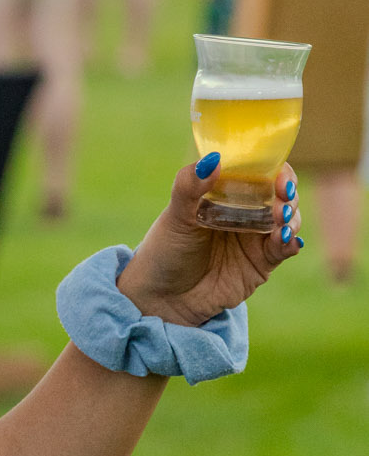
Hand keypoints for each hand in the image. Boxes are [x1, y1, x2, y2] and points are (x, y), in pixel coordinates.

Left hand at [116, 158, 300, 326]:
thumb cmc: (165, 250)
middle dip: (288, 195)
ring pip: (288, 221)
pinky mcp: (262, 262)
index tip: (278, 176)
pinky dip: (290, 243)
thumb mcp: (175, 216)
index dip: (276, 170)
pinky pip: (284, 249)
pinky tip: (286, 241)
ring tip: (280, 224)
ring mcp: (256, 237)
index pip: (260, 173)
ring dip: (292, 219)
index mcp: (226, 193)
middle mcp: (246, 212)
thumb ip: (190, 186)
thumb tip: (212, 159)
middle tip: (282, 199)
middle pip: (281, 195)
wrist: (163, 297)